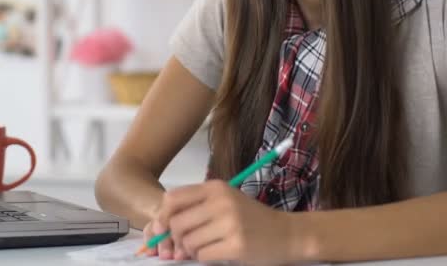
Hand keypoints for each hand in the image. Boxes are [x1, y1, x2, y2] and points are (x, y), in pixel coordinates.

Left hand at [151, 180, 297, 264]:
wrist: (287, 234)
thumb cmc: (251, 218)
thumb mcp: (225, 201)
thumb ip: (195, 207)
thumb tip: (159, 226)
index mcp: (216, 188)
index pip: (173, 198)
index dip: (162, 216)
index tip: (161, 228)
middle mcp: (222, 202)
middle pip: (177, 223)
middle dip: (175, 238)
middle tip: (184, 245)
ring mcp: (230, 224)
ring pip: (189, 242)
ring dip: (190, 250)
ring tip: (204, 247)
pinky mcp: (237, 245)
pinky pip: (203, 255)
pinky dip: (203, 257)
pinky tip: (215, 253)